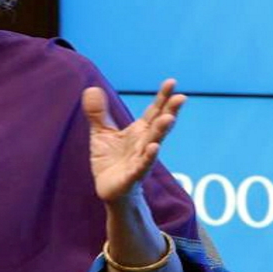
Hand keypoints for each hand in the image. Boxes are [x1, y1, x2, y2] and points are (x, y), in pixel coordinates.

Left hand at [82, 79, 185, 202]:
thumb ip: (98, 113)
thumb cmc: (110, 160)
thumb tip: (91, 88)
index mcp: (139, 131)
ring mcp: (140, 159)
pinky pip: (142, 166)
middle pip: (158, 125)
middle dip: (170, 112)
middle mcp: (144, 143)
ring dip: (161, 132)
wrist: (109, 189)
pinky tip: (154, 148)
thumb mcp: (101, 133)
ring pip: (154, 144)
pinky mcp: (132, 176)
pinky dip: (148, 157)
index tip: (172, 82)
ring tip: (169, 119)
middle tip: (181, 97)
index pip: (154, 111)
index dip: (162, 98)